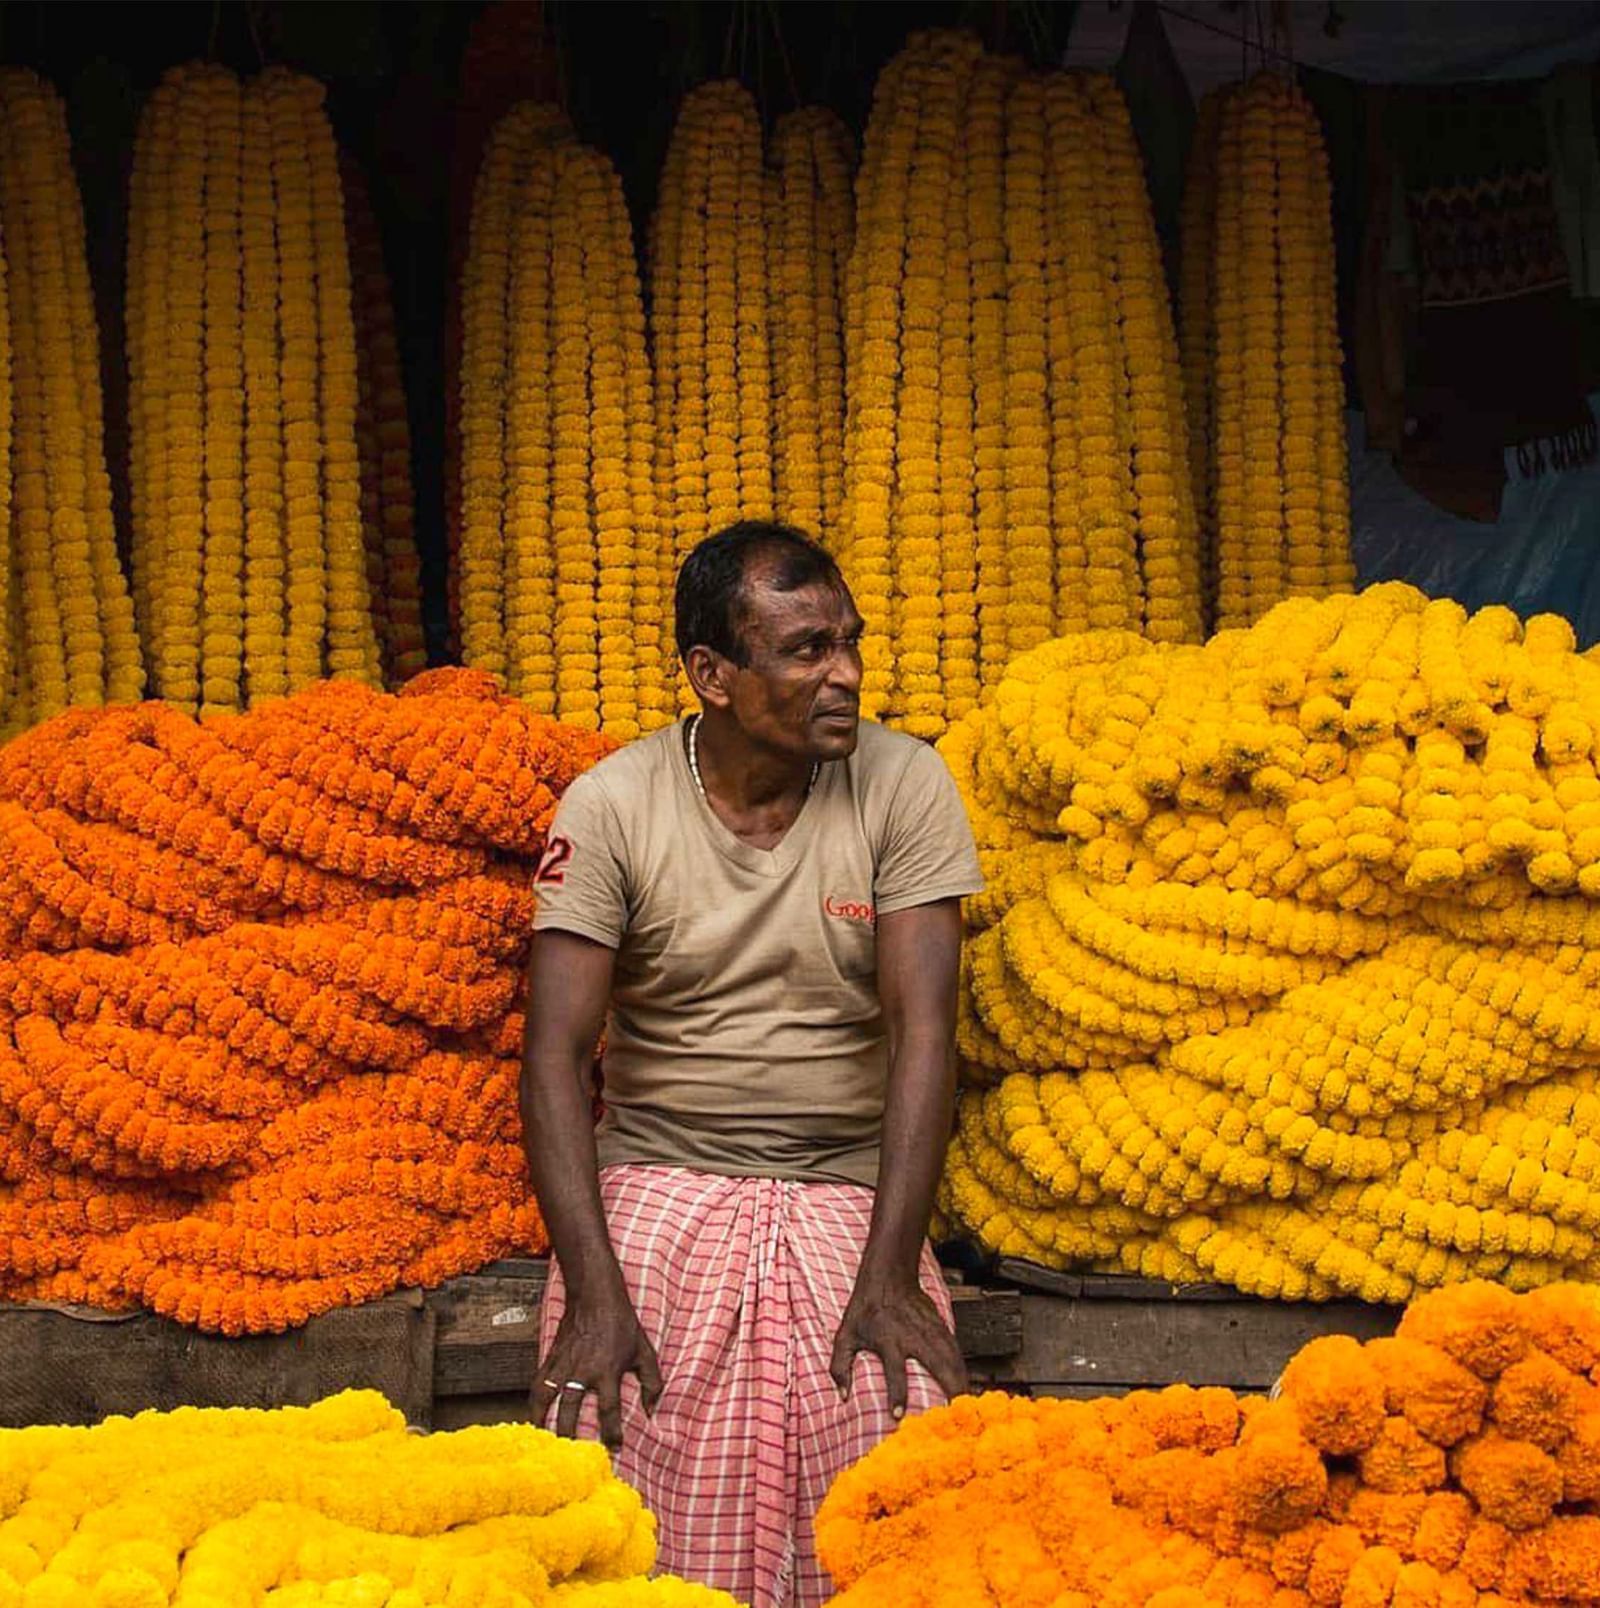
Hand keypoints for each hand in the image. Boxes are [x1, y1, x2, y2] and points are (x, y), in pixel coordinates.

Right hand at [530, 1288, 662, 1452]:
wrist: (596, 1297)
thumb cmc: (622, 1324)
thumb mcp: (645, 1351)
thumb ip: (652, 1382)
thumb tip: (652, 1410)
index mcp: (607, 1371)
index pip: (609, 1411)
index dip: (612, 1434)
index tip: (614, 1449)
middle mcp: (582, 1371)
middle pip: (570, 1412)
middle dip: (570, 1436)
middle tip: (571, 1456)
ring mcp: (563, 1365)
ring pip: (547, 1400)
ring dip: (544, 1423)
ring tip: (544, 1443)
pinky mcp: (551, 1358)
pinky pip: (537, 1385)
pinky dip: (533, 1403)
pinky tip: (533, 1418)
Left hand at [830, 1276, 966, 1420]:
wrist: (888, 1275)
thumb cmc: (864, 1308)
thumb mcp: (845, 1334)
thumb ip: (840, 1366)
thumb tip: (843, 1396)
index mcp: (888, 1340)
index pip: (894, 1371)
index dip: (896, 1394)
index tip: (898, 1415)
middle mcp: (912, 1336)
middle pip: (938, 1364)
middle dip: (949, 1388)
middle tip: (955, 1414)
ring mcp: (929, 1329)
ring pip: (951, 1357)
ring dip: (961, 1380)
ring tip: (967, 1403)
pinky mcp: (939, 1324)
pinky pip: (954, 1348)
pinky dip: (962, 1366)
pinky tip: (967, 1381)